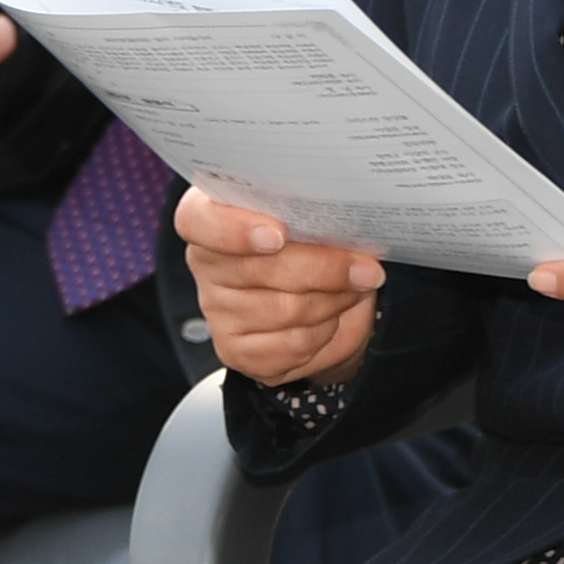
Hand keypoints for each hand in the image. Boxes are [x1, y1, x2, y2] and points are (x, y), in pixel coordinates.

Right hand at [179, 194, 381, 386]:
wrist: (329, 300)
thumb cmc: (316, 245)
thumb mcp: (316, 218)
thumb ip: (315, 212)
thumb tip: (347, 222)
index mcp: (213, 215)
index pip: (198, 220)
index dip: (234, 229)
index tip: (277, 235)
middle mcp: (206, 264)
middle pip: (257, 270)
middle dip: (324, 269)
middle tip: (365, 268)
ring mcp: (217, 311)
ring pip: (284, 310)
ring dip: (333, 301)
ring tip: (352, 290)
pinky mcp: (237, 351)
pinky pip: (291, 344)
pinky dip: (325, 332)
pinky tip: (331, 318)